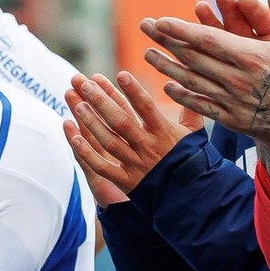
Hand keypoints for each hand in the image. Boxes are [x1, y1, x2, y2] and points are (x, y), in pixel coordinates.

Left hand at [63, 72, 203, 202]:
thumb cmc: (191, 160)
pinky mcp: (126, 181)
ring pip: (109, 141)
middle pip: (121, 121)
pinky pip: (103, 168)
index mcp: (163, 133)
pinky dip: (88, 153)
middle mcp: (147, 147)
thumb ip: (189, 111)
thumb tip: (184, 87)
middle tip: (86, 83)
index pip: (146, 108)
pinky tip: (75, 137)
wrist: (190, 196)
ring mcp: (135, 164)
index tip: (120, 74)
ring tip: (78, 103)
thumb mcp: (194, 134)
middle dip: (103, 101)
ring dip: (92, 122)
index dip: (133, 90)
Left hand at [142, 0, 269, 192]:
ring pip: (192, 81)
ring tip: (147, 55)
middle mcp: (238, 79)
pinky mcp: (235, 120)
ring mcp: (234, 101)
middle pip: (192, 58)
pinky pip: (202, 106)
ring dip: (167, 67)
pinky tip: (169, 85)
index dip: (180, 30)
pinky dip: (183, 95)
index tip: (160, 20)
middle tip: (144, 28)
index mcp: (252, 56)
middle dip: (165, 42)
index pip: (207, 40)